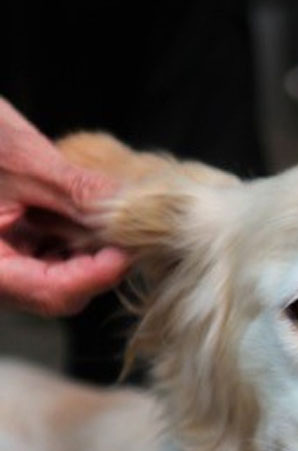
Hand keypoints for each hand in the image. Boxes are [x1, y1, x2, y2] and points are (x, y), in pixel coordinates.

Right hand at [0, 97, 130, 315]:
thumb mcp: (21, 159)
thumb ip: (76, 190)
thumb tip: (128, 210)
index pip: (52, 292)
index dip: (96, 275)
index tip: (126, 251)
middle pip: (60, 290)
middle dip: (98, 263)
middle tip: (131, 232)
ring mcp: (2, 264)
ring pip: (59, 274)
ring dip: (89, 250)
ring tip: (110, 217)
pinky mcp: (9, 248)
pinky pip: (49, 254)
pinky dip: (73, 236)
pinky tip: (88, 213)